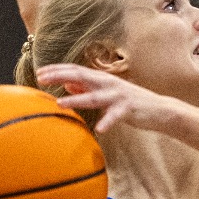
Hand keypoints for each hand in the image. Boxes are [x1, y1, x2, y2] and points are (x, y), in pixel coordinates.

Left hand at [39, 65, 195, 136]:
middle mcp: (107, 83)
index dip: (57, 70)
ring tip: (60, 104)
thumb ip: (87, 87)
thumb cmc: (130, 102)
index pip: (75, 70)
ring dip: (76, 99)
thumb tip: (67, 83)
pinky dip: (107, 122)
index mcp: (101, 79)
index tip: (39, 72)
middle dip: (59, 76)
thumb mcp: (107, 92)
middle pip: (80, 75)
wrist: (159, 109)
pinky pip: (115, 116)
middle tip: (41, 78)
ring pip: (93, 96)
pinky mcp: (128, 108)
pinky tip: (99, 129)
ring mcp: (118, 95)